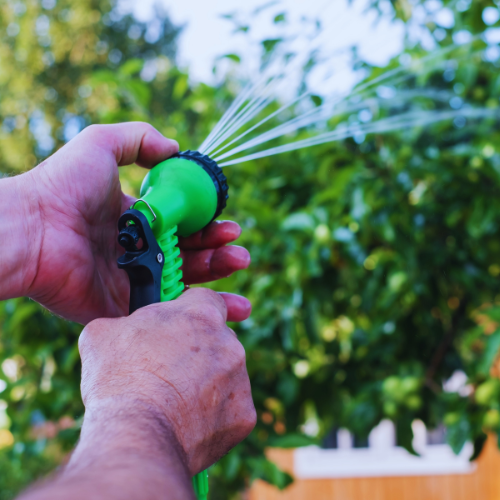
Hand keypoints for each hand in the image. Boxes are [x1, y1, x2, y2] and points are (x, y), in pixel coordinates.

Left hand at [9, 122, 249, 323]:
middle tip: (239, 251)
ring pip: (182, 285)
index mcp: (135, 220)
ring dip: (215, 279)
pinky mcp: (122, 309)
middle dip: (218, 253)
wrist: (32, 229)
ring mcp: (130, 281)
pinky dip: (193, 313)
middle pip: (187, 256)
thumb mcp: (101, 143)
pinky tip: (221, 306)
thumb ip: (139, 138)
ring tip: (239, 265)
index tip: (228, 224)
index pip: (181, 225)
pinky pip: (164, 313)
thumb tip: (175, 148)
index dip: (207, 226)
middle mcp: (136, 251)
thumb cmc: (63, 186)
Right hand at [78, 288, 255, 474]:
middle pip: (218, 338)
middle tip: (169, 368)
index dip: (189, 311)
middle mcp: (229, 342)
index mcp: (200, 313)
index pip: (205, 299)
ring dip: (207, 382)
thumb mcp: (103, 333)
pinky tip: (187, 423)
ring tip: (173, 400)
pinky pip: (230, 409)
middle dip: (199, 349)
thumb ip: (126, 321)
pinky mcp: (243, 415)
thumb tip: (125, 328)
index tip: (176, 325)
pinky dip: (213, 415)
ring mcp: (240, 379)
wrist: (135, 435)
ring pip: (226, 374)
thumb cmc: (117, 379)